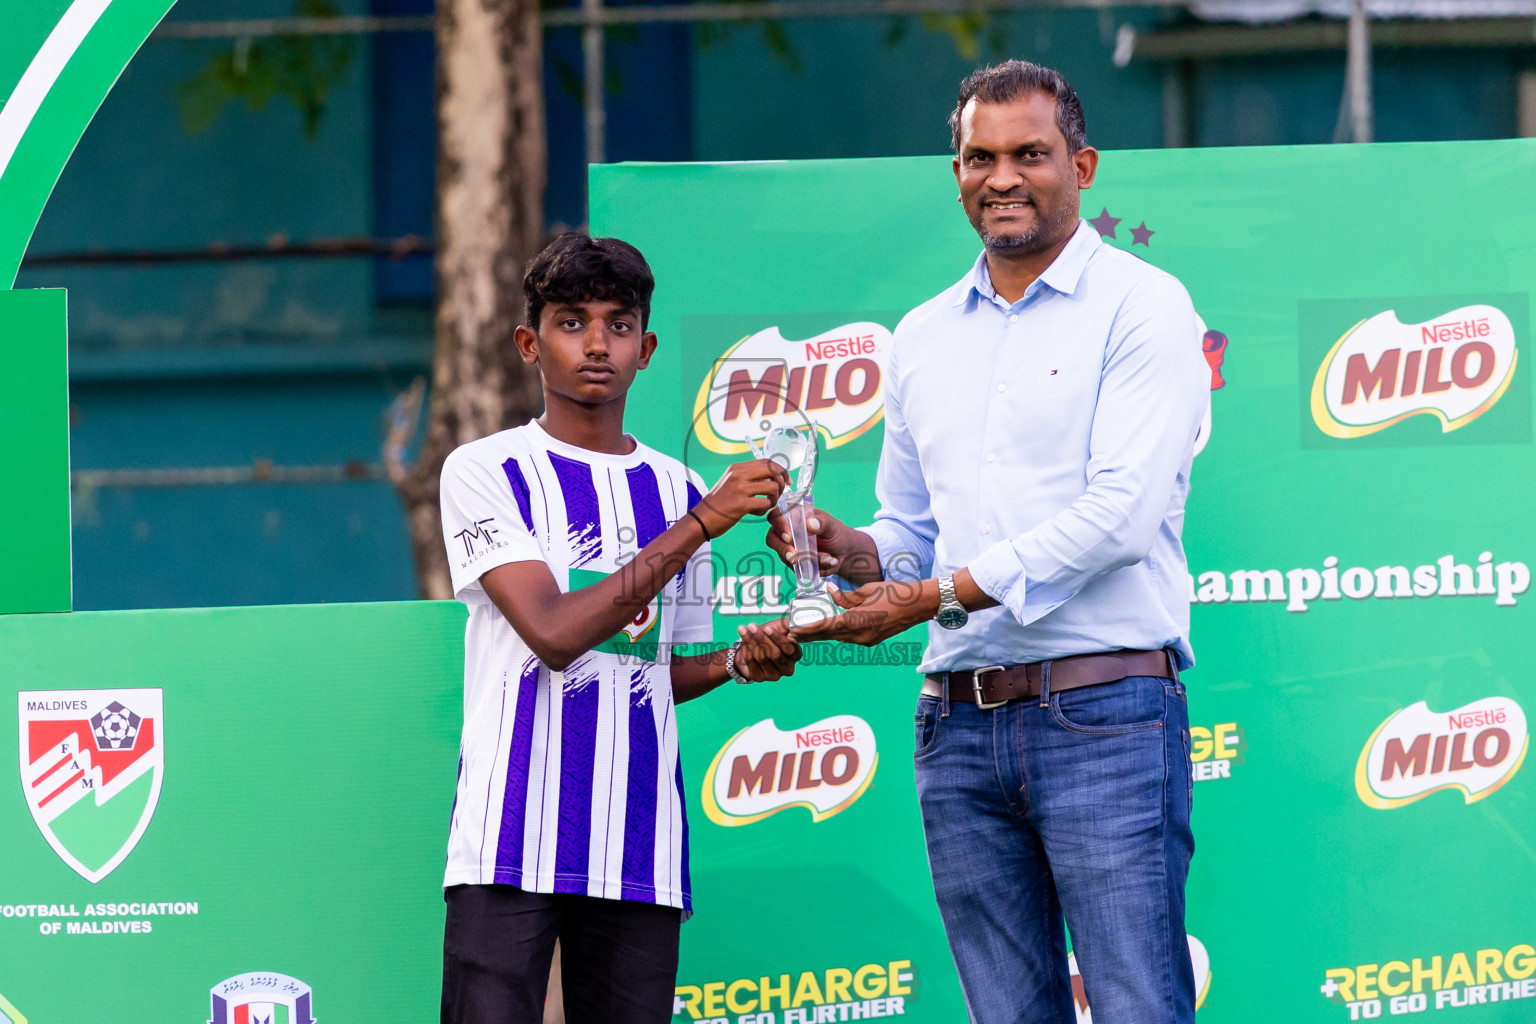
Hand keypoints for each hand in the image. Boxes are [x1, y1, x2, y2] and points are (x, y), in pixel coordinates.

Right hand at [695, 459, 788, 537]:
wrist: (701, 519)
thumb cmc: (718, 504)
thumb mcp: (731, 483)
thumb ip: (748, 477)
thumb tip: (771, 478)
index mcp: (737, 468)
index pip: (767, 462)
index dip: (781, 470)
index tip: (786, 481)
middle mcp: (739, 474)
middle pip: (773, 470)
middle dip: (782, 482)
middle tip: (778, 494)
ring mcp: (740, 489)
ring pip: (772, 487)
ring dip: (773, 499)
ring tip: (765, 505)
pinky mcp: (741, 504)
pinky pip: (765, 504)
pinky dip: (764, 510)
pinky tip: (755, 512)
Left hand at [734, 620, 800, 681]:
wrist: (752, 646)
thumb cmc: (768, 635)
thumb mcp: (779, 626)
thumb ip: (789, 624)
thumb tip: (795, 624)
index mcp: (795, 655)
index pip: (789, 648)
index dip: (777, 638)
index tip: (767, 628)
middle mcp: (787, 668)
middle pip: (775, 655)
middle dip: (762, 639)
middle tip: (752, 627)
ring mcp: (774, 675)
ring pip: (762, 658)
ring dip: (751, 642)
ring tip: (744, 630)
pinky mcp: (760, 678)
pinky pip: (751, 662)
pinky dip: (746, 649)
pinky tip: (743, 640)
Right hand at [765, 505, 873, 578]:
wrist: (844, 552)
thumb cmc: (835, 533)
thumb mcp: (832, 525)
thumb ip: (822, 522)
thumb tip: (811, 523)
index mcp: (792, 518)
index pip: (775, 517)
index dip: (778, 525)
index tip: (789, 536)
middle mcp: (787, 534)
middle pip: (772, 540)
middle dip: (783, 549)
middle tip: (795, 557)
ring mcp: (789, 550)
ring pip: (786, 557)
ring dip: (806, 559)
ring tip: (826, 557)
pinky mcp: (796, 564)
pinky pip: (798, 569)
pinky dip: (813, 567)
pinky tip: (827, 562)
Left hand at [788, 579, 937, 646]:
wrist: (919, 606)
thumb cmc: (895, 593)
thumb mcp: (867, 589)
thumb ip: (845, 595)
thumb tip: (829, 592)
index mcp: (858, 621)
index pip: (827, 626)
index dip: (809, 629)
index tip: (793, 631)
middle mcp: (861, 635)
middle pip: (830, 636)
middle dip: (810, 635)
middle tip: (792, 634)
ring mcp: (867, 640)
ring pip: (839, 637)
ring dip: (823, 634)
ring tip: (805, 632)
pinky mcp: (872, 640)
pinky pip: (849, 637)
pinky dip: (836, 633)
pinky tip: (828, 628)